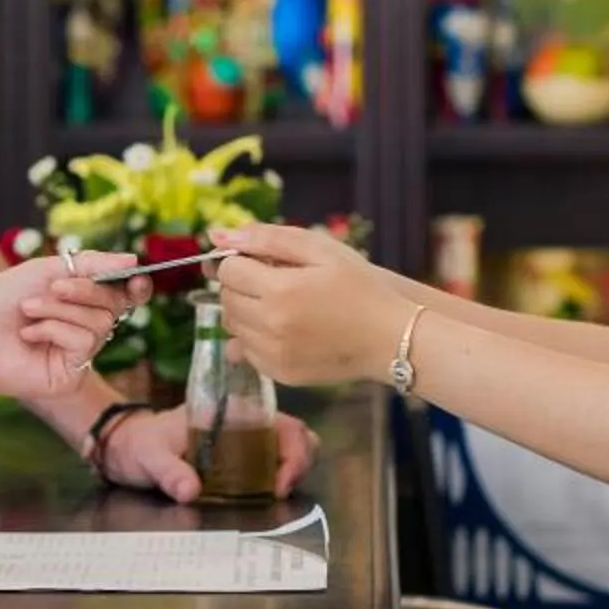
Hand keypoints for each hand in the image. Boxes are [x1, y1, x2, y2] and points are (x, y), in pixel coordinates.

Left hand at [0, 251, 141, 407]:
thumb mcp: (47, 269)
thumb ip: (91, 264)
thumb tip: (134, 261)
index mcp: (80, 305)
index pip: (120, 296)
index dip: (134, 287)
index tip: (136, 276)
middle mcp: (83, 330)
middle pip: (113, 305)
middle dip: (83, 290)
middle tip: (52, 286)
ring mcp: (78, 356)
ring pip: (100, 323)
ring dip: (61, 309)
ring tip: (28, 310)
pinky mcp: (70, 376)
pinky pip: (84, 343)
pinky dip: (56, 330)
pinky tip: (29, 334)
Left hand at [95, 403, 320, 502]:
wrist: (123, 447)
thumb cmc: (138, 445)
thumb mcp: (149, 457)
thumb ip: (168, 472)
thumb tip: (191, 492)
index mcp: (231, 412)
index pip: (283, 423)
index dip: (293, 453)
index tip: (279, 484)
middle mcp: (245, 421)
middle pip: (296, 435)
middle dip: (300, 462)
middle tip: (281, 491)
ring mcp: (244, 439)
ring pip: (289, 449)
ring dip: (292, 472)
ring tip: (275, 496)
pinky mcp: (239, 458)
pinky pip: (271, 465)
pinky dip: (278, 479)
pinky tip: (265, 496)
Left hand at [210, 222, 403, 386]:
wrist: (390, 337)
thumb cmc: (359, 287)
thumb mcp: (320, 249)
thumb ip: (268, 238)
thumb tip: (218, 234)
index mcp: (279, 290)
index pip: (228, 270)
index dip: (243, 261)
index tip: (264, 262)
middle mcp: (269, 326)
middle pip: (226, 299)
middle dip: (243, 285)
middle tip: (275, 281)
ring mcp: (273, 355)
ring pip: (232, 326)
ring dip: (247, 311)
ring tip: (281, 305)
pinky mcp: (279, 374)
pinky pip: (247, 351)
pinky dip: (256, 337)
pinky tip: (285, 329)